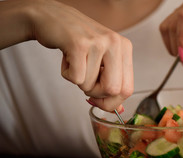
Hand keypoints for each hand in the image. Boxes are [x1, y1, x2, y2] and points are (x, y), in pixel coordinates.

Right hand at [1, 0, 132, 111]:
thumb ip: (111, 83)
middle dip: (96, 95)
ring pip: (90, 86)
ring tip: (75, 62)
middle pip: (113, 90)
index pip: (127, 89)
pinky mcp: (78, 44)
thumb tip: (118, 110)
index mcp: (125, 48)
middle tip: (85, 82)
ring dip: (78, 82)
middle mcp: (116, 43)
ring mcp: (98, 42)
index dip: (112, 102)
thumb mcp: (101, 61)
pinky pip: (76, 78)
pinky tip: (67, 59)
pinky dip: (67, 75)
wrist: (51, 18)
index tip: (100, 101)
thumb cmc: (78, 43)